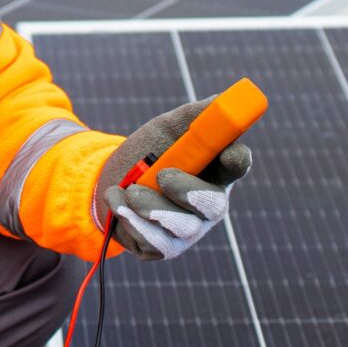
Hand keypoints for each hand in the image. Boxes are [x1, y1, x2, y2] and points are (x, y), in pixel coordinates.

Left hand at [92, 93, 254, 261]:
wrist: (109, 179)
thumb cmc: (148, 152)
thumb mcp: (167, 128)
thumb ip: (195, 116)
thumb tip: (220, 99)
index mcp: (216, 169)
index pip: (237, 164)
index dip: (235, 158)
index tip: (226, 150)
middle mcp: (209, 202)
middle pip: (213, 204)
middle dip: (187, 190)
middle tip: (161, 175)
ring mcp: (189, 229)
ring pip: (181, 226)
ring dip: (149, 205)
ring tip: (127, 190)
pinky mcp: (165, 247)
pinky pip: (155, 242)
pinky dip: (132, 221)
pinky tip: (117, 202)